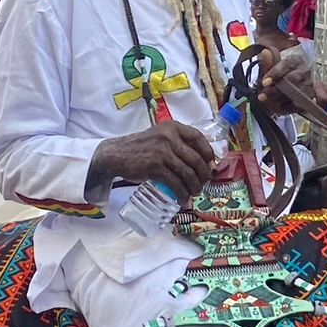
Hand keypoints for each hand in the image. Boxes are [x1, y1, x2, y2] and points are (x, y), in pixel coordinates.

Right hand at [90, 120, 215, 198]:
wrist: (115, 155)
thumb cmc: (140, 148)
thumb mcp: (159, 137)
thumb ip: (176, 143)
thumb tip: (201, 160)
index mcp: (172, 127)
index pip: (199, 138)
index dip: (208, 153)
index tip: (211, 165)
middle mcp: (169, 137)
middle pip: (196, 159)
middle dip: (203, 175)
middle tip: (203, 184)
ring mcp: (162, 152)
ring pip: (188, 173)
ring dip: (194, 187)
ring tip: (194, 194)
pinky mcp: (155, 167)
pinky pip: (176, 183)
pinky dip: (182, 193)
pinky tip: (182, 198)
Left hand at [256, 44, 311, 107]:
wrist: (291, 86)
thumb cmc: (280, 75)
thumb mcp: (272, 67)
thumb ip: (268, 62)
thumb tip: (265, 53)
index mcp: (295, 60)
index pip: (286, 64)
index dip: (275, 73)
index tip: (264, 82)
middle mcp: (305, 72)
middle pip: (293, 80)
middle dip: (276, 89)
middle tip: (262, 96)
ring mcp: (309, 85)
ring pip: (296, 94)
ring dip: (279, 99)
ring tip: (267, 101)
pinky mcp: (309, 98)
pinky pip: (298, 105)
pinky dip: (286, 107)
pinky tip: (276, 107)